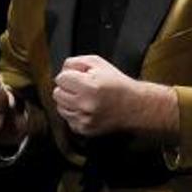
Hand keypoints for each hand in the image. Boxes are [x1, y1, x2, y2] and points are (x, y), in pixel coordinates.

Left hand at [52, 55, 176, 138]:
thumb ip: (76, 62)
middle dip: (68, 89)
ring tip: (85, 98)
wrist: (134, 106)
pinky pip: (68, 120)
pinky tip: (87, 109)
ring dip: (69, 102)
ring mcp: (84, 119)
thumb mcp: (100, 63)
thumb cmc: (117, 84)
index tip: (79, 77)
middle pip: (57, 93)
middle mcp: (85, 104)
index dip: (70, 76)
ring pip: (60, 107)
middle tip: (82, 88)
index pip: (61, 78)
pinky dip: (75, 114)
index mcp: (89, 86)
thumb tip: (63, 70)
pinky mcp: (84, 130)